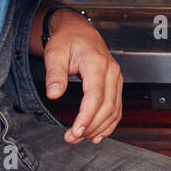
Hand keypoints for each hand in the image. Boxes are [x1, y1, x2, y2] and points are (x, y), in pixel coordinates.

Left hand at [42, 11, 122, 144]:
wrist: (79, 31)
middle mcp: (111, 71)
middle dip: (90, 127)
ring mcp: (116, 79)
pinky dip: (109, 125)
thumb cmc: (67, 40)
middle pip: (107, 107)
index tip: (74, 131)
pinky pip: (117, 109)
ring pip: (114, 110)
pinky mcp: (116, 85)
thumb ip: (55, 74)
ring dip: (98, 128)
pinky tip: (97, 135)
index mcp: (97, 63)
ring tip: (79, 138)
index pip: (96, 96)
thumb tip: (53, 94)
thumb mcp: (55, 53)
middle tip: (71, 138)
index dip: (86, 117)